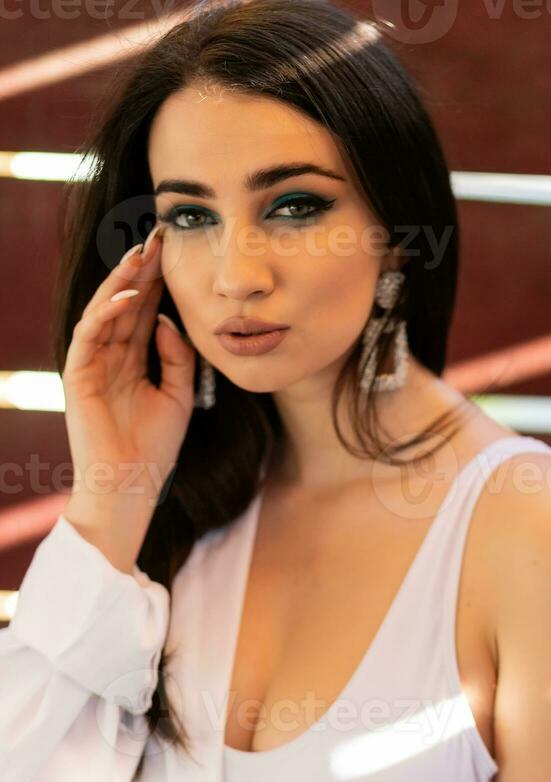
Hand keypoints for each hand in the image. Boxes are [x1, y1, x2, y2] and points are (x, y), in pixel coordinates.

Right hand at [62, 226, 196, 502]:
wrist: (130, 485)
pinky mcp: (78, 374)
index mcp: (134, 360)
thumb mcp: (179, 395)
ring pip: (105, 310)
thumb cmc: (155, 447)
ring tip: (143, 252)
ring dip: (123, 280)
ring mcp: (93, 363)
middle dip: (142, 269)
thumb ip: (178, 356)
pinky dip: (107, 312)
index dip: (159, 281)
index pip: (145, 311)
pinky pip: (90, 334)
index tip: (177, 251)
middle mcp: (111, 356)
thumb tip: (168, 318)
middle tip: (160, 234)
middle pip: (126, 302)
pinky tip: (128, 294)